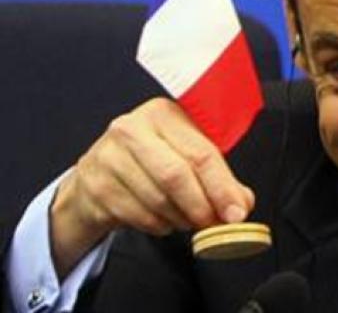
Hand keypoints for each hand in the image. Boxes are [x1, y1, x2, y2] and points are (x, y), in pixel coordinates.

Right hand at [49, 98, 254, 277]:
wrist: (97, 174)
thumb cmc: (150, 160)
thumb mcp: (186, 156)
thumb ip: (219, 178)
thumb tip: (241, 203)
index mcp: (163, 114)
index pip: (201, 153)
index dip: (223, 187)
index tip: (237, 212)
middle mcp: (132, 128)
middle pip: (176, 175)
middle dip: (201, 206)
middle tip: (214, 223)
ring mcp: (109, 156)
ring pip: (158, 199)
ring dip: (181, 218)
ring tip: (188, 219)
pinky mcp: (95, 185)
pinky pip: (138, 216)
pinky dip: (159, 225)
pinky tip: (163, 219)